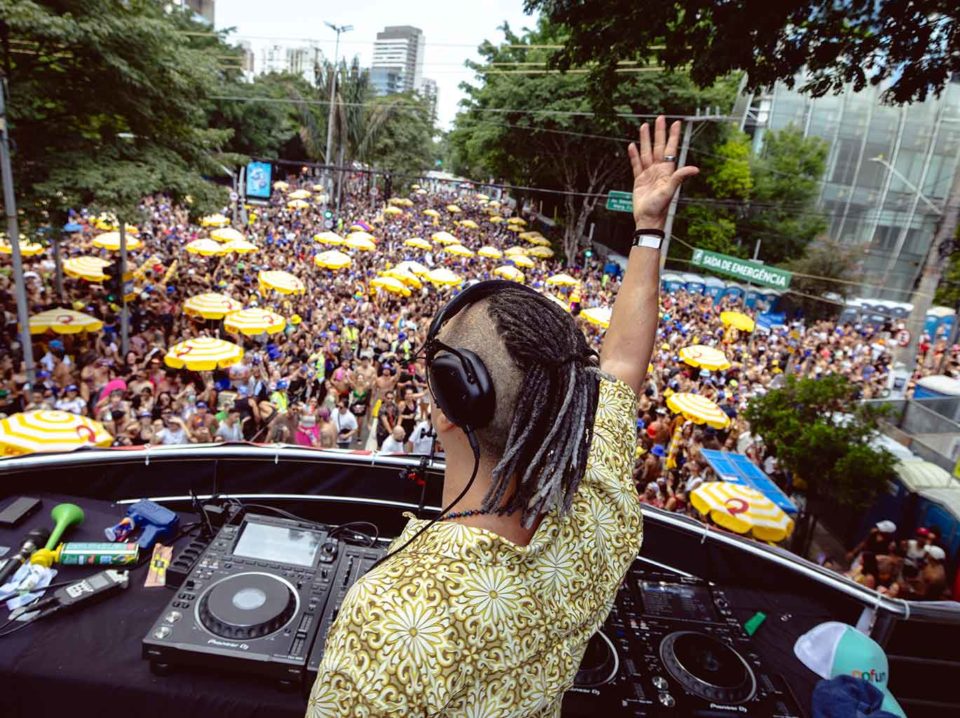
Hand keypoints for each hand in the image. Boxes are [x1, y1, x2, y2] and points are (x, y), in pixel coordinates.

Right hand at [628, 115, 698, 229]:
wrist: (647, 219)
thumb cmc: (660, 207)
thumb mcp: (670, 190)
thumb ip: (680, 177)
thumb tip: (695, 169)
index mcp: (667, 171)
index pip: (670, 149)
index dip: (672, 136)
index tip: (675, 123)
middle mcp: (658, 170)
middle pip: (658, 147)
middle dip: (659, 132)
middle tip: (660, 118)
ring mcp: (648, 174)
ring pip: (646, 152)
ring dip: (645, 140)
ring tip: (644, 127)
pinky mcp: (638, 180)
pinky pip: (636, 164)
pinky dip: (634, 155)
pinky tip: (633, 146)